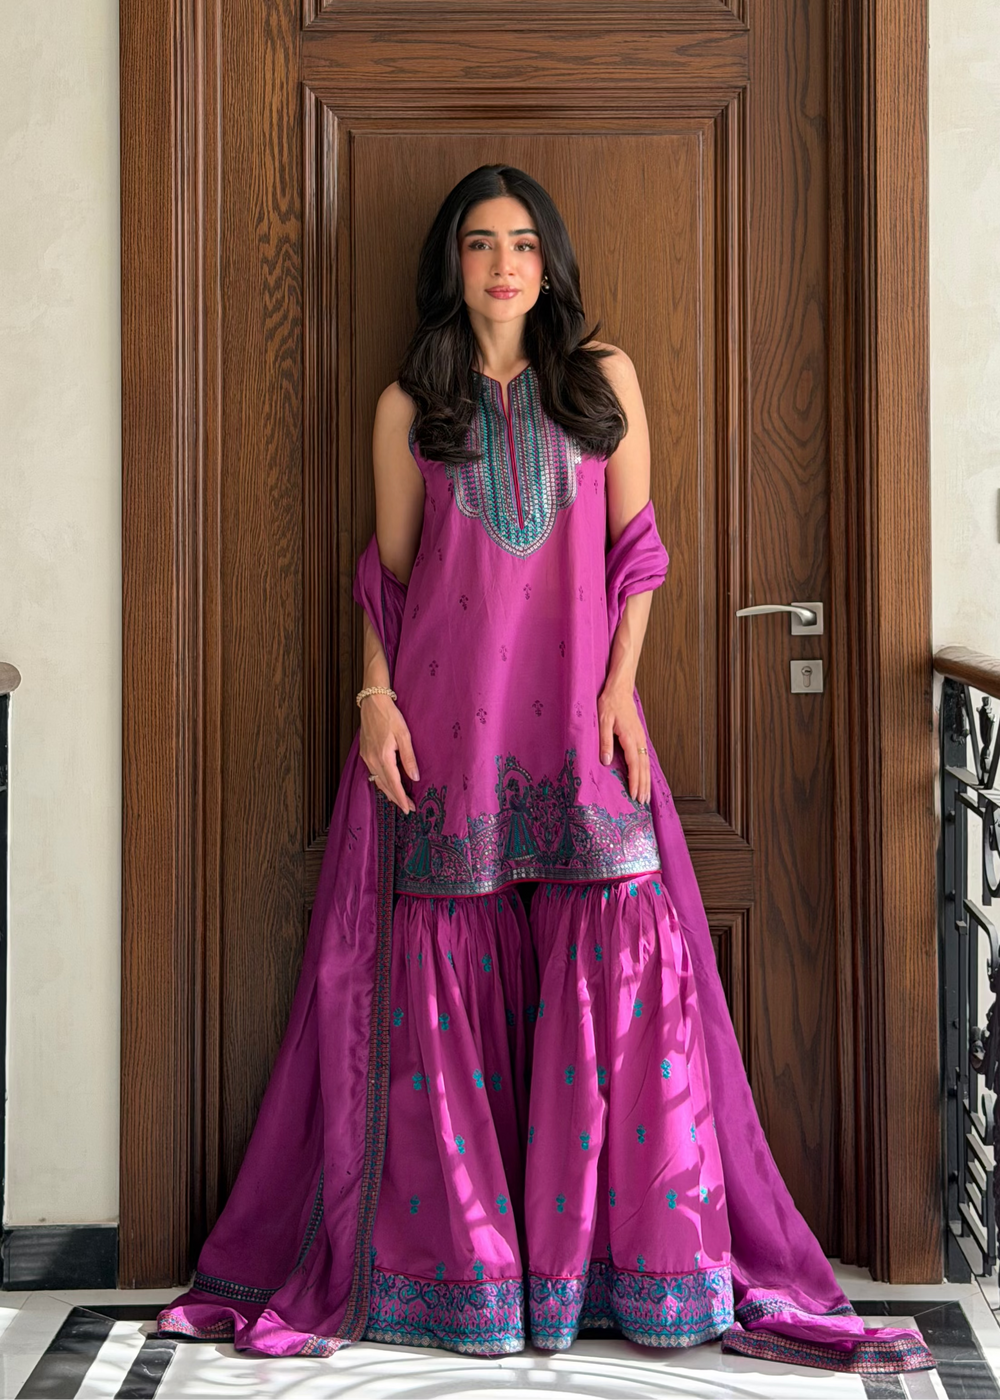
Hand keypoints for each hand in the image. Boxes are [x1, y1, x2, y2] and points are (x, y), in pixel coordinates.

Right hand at [360, 693, 418, 812]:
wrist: (373, 703)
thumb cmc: (390, 716)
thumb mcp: (404, 735)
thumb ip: (409, 758)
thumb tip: (415, 777)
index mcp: (383, 757)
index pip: (394, 784)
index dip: (401, 798)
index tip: (409, 809)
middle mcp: (372, 760)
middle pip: (384, 786)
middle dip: (396, 799)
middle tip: (408, 808)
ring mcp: (366, 757)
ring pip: (377, 781)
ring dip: (388, 792)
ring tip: (399, 800)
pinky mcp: (365, 753)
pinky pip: (373, 773)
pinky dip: (381, 782)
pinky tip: (387, 784)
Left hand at [597, 682, 650, 804]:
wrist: (620, 690)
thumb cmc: (609, 703)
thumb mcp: (602, 721)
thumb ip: (605, 741)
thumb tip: (607, 761)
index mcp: (630, 737)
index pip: (634, 764)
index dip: (634, 781)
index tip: (634, 795)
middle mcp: (638, 740)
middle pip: (643, 767)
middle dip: (643, 785)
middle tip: (642, 802)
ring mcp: (641, 738)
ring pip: (646, 763)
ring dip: (646, 780)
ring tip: (645, 795)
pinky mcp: (639, 737)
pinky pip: (644, 757)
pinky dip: (645, 770)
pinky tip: (644, 778)